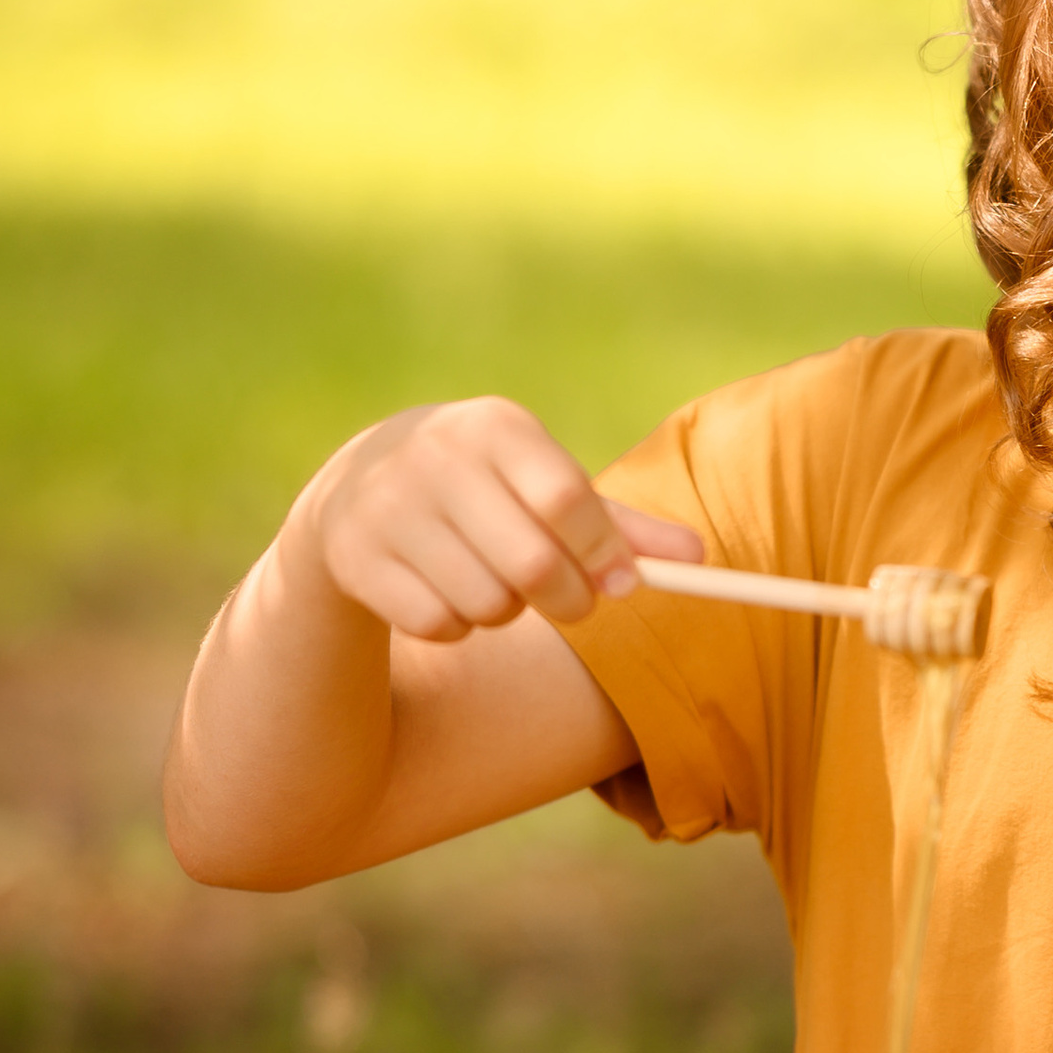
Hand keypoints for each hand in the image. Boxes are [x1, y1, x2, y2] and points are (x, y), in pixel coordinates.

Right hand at [299, 396, 701, 641]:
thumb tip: (698, 558)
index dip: (603, 552)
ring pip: (486, 604)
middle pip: (532, 564)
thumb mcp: (548, 489)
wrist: (359, 487)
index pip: (564, 497)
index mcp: (494, 426)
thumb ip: (621, 526)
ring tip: (495, 583)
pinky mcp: (354, 556)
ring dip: (508, 613)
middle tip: (573, 605)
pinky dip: (457, 627)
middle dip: (569, 600)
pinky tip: (445, 593)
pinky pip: (437, 625)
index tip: (624, 584)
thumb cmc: (488, 491)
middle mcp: (435, 457)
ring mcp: (387, 506)